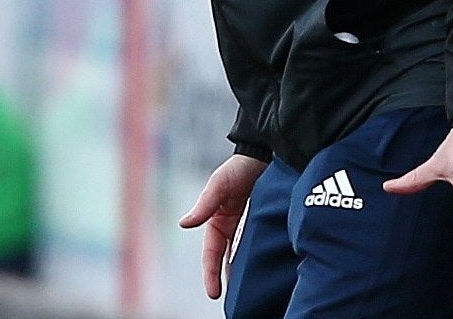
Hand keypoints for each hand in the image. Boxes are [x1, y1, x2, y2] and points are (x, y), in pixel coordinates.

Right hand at [178, 153, 266, 299]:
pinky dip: (261, 255)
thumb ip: (205, 205)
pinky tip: (268, 267)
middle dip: (227, 279)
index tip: (214, 293)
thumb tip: (184, 224)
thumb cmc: (238, 167)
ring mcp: (249, 223)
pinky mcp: (264, 218)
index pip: (212, 254)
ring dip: (244, 269)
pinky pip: (261, 242)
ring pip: (244, 253)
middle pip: (227, 259)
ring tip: (250, 291)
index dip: (211, 274)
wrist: (266, 152)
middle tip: (233, 300)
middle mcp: (232, 226)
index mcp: (217, 222)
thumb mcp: (219, 184)